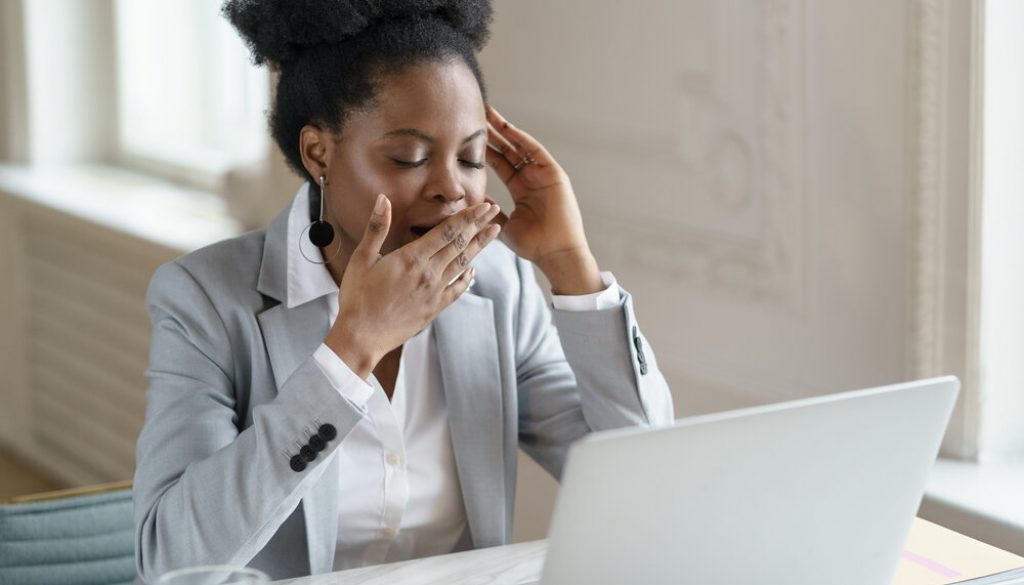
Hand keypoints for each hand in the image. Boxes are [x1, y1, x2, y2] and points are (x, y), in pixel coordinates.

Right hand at [324, 194, 501, 377]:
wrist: (362, 337)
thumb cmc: (357, 298)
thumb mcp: (362, 259)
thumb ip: (376, 228)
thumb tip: (383, 200)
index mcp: (412, 258)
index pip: (447, 231)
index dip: (468, 216)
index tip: (483, 205)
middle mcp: (428, 274)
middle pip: (460, 244)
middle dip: (479, 225)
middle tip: (495, 210)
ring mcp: (434, 292)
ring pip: (463, 264)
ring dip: (479, 246)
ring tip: (494, 232)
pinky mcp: (434, 308)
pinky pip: (457, 290)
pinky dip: (467, 278)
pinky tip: (473, 270)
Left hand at [485, 106, 602, 294]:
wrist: (555, 253)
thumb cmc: (533, 245)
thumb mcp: (503, 225)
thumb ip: (489, 210)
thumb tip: (471, 198)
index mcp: (521, 189)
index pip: (500, 163)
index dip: (485, 150)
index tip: (467, 137)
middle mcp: (532, 178)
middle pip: (509, 150)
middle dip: (492, 134)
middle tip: (475, 116)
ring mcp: (543, 174)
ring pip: (520, 146)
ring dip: (505, 130)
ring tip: (488, 113)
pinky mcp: (554, 174)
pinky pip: (536, 151)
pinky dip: (521, 138)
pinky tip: (507, 128)